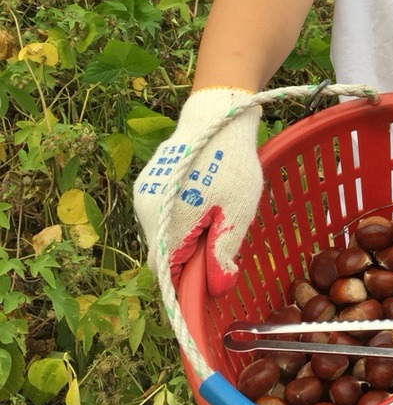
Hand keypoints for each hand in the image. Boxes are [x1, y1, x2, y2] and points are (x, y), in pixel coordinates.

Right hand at [133, 87, 261, 295]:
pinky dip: (181, 217)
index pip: (166, 273)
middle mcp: (146, 211)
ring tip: (216, 213)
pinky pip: (163, 214)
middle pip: (163, 253)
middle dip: (189, 257)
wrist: (216, 115)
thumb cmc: (231, 163)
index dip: (186, 284)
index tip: (208, 282)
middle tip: (220, 242)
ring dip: (185, 236)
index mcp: (167, 223)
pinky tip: (205, 199)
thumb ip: (223, 252)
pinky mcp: (148, 182)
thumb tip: (217, 288)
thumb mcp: (237, 211)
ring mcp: (144, 195)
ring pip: (163, 233)